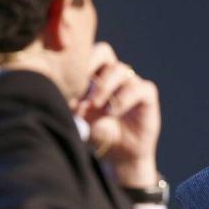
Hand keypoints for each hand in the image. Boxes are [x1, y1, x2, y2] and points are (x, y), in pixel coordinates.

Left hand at [71, 42, 160, 187]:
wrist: (120, 156)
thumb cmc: (97, 134)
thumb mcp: (79, 120)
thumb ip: (71, 107)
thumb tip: (60, 98)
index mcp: (94, 74)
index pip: (86, 53)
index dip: (76, 63)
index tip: (65, 82)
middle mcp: (113, 74)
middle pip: (104, 52)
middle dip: (90, 67)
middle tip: (81, 90)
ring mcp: (131, 83)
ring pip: (120, 69)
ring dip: (105, 86)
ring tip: (96, 106)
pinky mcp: (147, 96)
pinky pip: (140, 88)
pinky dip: (124, 98)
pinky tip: (113, 112)